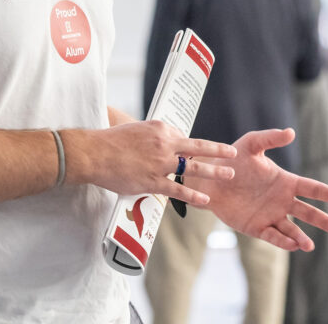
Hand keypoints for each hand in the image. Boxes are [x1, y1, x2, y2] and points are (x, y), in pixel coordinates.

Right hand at [65, 120, 236, 206]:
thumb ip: (155, 136)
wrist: (94, 153)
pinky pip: (177, 190)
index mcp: (162, 128)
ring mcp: (160, 163)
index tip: (201, 152)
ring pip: (193, 168)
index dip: (192, 147)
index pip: (184, 137)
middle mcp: (165, 144)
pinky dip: (193, 195)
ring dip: (213, 172)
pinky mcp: (152, 181)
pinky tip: (205, 200)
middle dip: (218, 151)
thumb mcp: (138, 128)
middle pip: (198, 148)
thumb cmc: (112, 140)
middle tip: (233, 154)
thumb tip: (166, 141)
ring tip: (229, 175)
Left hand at [189, 128, 327, 250]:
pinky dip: (283, 241)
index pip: (313, 189)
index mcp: (286, 181)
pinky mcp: (256, 228)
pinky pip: (272, 236)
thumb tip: (291, 132)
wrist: (211, 179)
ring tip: (309, 245)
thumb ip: (271, 138)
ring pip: (292, 229)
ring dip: (301, 237)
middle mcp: (282, 200)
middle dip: (326, 221)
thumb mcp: (252, 144)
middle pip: (309, 212)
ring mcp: (270, 215)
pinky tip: (292, 245)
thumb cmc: (233, 159)